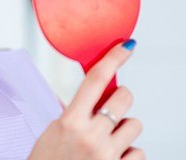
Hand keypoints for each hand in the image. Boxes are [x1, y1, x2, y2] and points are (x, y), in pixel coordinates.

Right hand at [28, 40, 143, 158]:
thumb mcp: (55, 129)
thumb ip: (77, 111)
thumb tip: (98, 92)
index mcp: (70, 121)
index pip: (96, 79)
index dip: (113, 58)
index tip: (126, 46)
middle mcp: (91, 135)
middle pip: (124, 98)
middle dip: (120, 100)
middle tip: (110, 109)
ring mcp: (108, 155)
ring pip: (135, 125)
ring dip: (124, 130)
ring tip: (107, 140)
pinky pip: (139, 152)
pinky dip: (128, 154)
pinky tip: (112, 158)